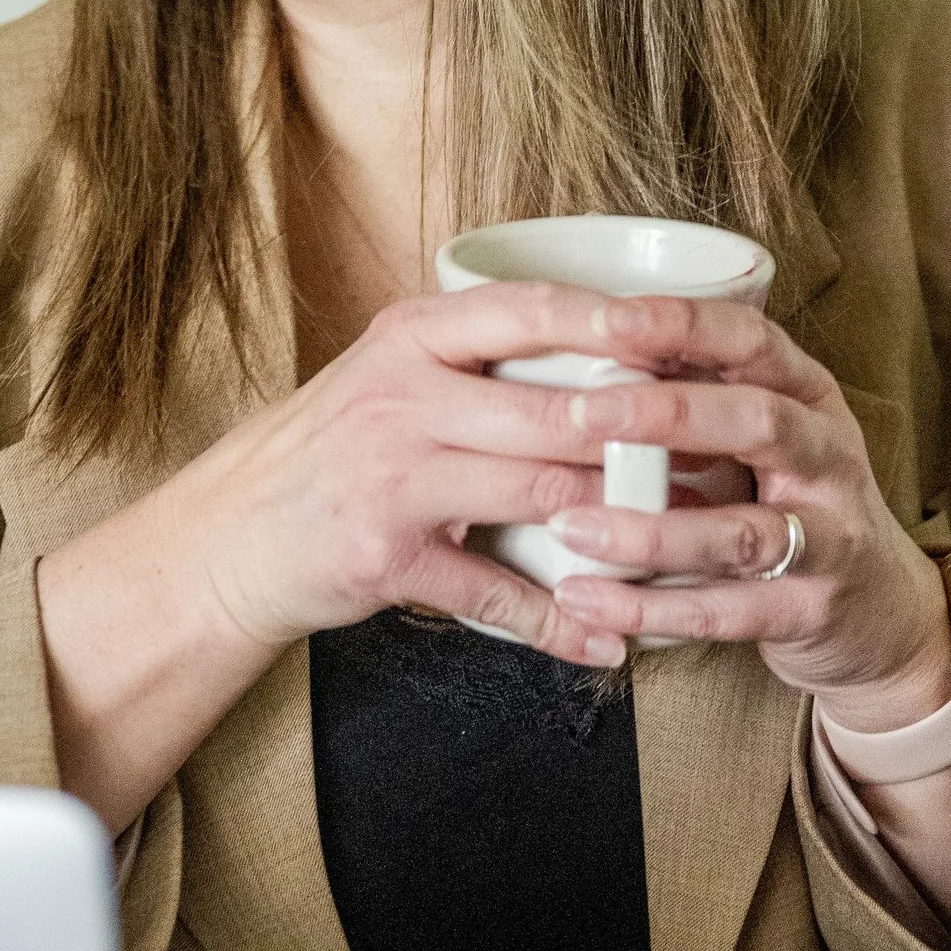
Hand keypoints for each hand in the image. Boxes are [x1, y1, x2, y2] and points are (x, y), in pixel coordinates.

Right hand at [175, 280, 670, 668]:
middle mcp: (402, 397)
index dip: (619, 323)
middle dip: (643, 439)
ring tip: (686, 539)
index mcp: (412, 337)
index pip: (532, 309)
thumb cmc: (335, 448)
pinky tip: (606, 641)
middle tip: (716, 456)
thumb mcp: (394, 374)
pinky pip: (493, 592)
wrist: (234, 533)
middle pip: (556, 412)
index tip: (690, 340)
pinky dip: (558, 624)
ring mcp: (393, 479)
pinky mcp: (387, 558)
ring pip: (541, 495)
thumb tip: (612, 348)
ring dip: (622, 525)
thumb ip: (482, 357)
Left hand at [535, 296, 950, 727]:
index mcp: (808, 396)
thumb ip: (693, 398)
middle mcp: (828, 457)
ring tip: (567, 526)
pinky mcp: (809, 610)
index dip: (682, 325)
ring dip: (648, 532)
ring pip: (740, 533)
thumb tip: (577, 355)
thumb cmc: (791, 501)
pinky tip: (585, 598)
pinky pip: (725, 611)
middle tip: (582, 413)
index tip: (606, 318)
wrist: (880, 611)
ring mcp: (829, 538)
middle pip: (759, 421)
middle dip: (669, 414)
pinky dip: (650, 608)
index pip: (752, 340)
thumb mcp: (760, 435)